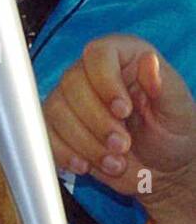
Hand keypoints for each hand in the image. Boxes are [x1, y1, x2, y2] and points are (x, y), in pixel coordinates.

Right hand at [44, 34, 195, 203]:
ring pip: (56, 111)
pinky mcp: (57, 125)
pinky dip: (64, 153)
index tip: (123, 111)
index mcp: (122, 58)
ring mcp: (69, 99)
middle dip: (97, 122)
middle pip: (72, 83)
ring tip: (113, 162)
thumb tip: (148, 61)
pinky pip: (45, 133)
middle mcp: (90, 73)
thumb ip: (164, 86)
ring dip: (84, 142)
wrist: (161, 169)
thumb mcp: (179, 111)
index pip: (98, 54)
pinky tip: (86, 164)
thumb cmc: (173, 134)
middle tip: (122, 145)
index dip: (105, 82)